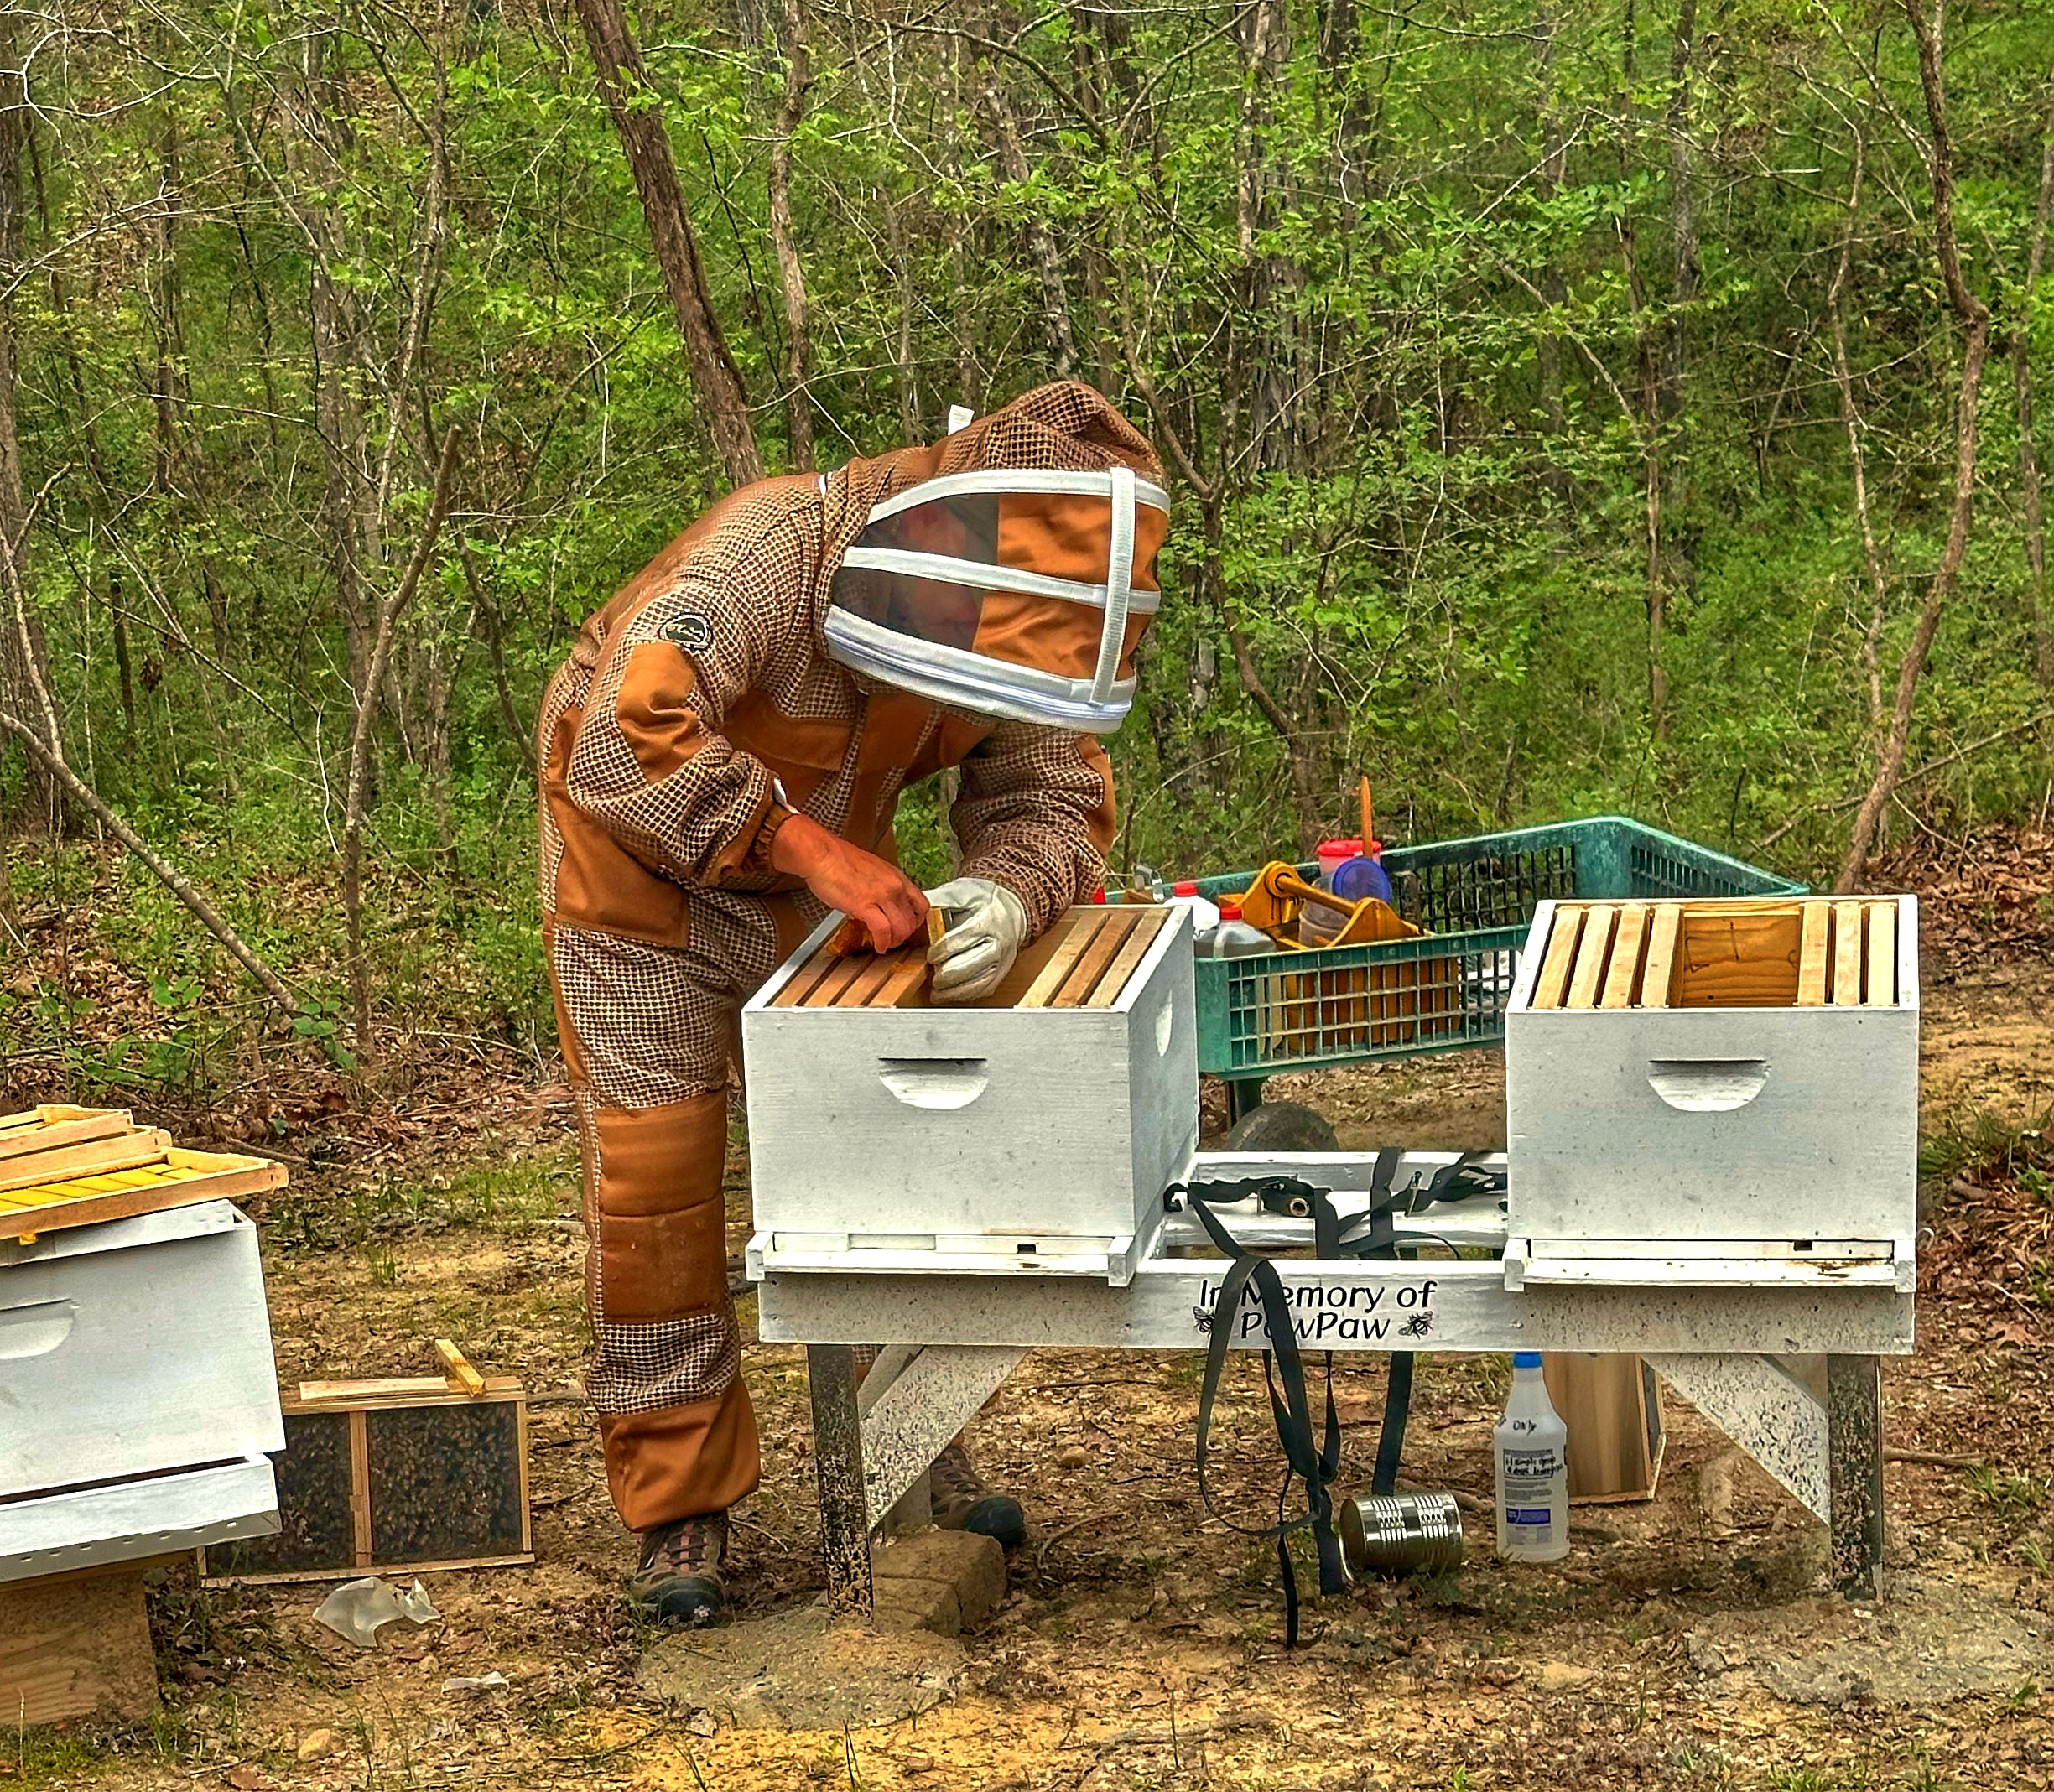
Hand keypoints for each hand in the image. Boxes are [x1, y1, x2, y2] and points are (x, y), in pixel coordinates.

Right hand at [770, 813, 929, 949]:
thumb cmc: (837, 859)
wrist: (821, 854)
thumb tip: (880, 903)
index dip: (917, 921)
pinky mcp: (865, 905)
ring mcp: (881, 895)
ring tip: (886, 945)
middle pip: (912, 920)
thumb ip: (880, 886)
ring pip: (901, 928)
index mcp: (896, 876)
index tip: (909, 927)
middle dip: (904, 935)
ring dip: (894, 941)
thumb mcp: (870, 870)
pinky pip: (883, 931)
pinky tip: (878, 946)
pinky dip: (882, 943)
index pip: (921, 904)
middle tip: (895, 940)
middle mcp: (894, 886)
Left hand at [925, 877, 1028, 1002]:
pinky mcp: (1001, 972)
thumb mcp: (962, 892)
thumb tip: (916, 907)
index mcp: (989, 919)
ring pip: (980, 981)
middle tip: (933, 976)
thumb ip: (940, 899)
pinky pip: (984, 989)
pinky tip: (949, 994)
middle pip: (973, 963)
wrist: (1012, 909)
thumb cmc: (982, 901)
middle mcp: (1000, 941)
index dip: (945, 949)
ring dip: (955, 990)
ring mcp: (1003, 959)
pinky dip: (965, 995)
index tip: (930, 956)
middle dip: (949, 974)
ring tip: (936, 991)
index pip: (966, 937)